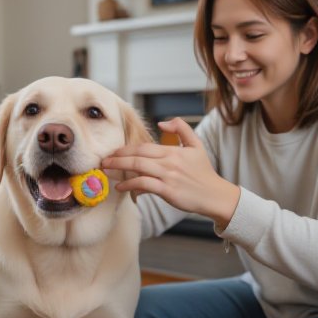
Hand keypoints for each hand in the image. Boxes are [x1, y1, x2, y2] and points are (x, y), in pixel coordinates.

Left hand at [101, 117, 239, 226]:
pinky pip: (144, 185)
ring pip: (138, 168)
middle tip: (103, 160)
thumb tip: (162, 122)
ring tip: (106, 170)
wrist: (215, 195)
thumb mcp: (197, 145)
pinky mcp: (168, 191)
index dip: (126, 148)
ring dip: (119, 169)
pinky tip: (120, 187)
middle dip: (117, 157)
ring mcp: (168, 176)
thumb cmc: (204, 173)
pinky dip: (130, 185)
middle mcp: (169, 161)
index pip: (144, 146)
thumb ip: (181, 129)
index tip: (113, 152)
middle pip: (137, 155)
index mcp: (173, 150)